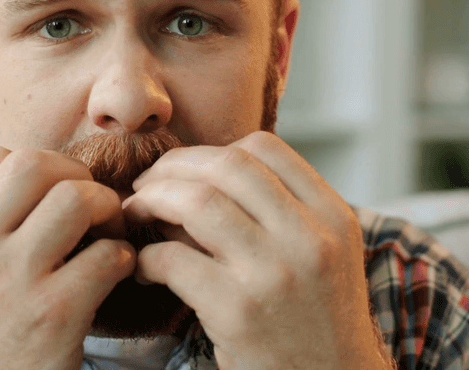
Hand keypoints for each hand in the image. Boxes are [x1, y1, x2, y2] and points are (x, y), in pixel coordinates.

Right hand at [0, 146, 136, 369]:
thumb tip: (29, 180)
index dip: (33, 167)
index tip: (49, 192)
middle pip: (34, 165)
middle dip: (74, 175)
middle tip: (87, 203)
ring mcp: (11, 280)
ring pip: (76, 199)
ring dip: (106, 208)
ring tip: (107, 231)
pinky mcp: (54, 314)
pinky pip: (108, 255)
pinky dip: (123, 257)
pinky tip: (114, 272)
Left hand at [123, 131, 391, 369]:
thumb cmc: (314, 320)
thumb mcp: (322, 254)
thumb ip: (279, 210)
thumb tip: (198, 175)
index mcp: (332, 215)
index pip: (263, 148)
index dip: (211, 151)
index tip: (184, 171)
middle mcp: (308, 238)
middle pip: (225, 165)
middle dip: (171, 167)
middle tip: (146, 185)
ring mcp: (273, 274)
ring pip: (195, 201)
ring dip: (150, 201)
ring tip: (136, 215)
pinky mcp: (237, 312)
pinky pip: (172, 259)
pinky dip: (145, 256)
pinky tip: (142, 267)